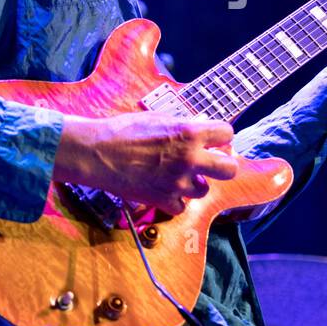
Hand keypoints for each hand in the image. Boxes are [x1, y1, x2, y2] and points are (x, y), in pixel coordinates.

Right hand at [52, 113, 238, 214]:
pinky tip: (164, 189)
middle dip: (223, 166)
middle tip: (211, 164)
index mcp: (189, 132)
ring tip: (178, 176)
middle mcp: (189, 158)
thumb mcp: (157, 118)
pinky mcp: (163, 200)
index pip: (227, 133)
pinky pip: (181, 207)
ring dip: (194, 184)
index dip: (220, 136)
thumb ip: (184, 125)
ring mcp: (177, 182)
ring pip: (203, 190)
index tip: (214, 140)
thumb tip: (203, 125)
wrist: (97, 153)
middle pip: (229, 169)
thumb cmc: (123, 130)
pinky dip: (175, 200)